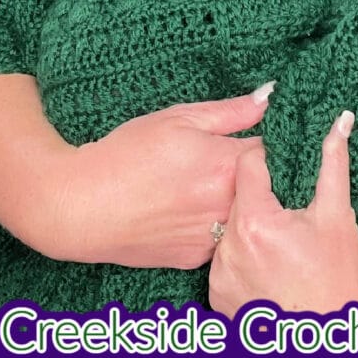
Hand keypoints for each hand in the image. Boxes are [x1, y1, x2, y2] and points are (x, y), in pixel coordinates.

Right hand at [37, 84, 274, 267]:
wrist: (81, 206)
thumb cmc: (126, 155)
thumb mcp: (178, 119)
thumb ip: (230, 111)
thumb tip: (269, 97)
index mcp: (228, 165)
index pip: (276, 151)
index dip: (274, 141)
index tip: (269, 135)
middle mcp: (228, 206)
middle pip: (267, 188)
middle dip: (262, 174)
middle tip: (237, 160)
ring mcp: (213, 238)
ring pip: (245, 216)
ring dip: (241, 203)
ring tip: (210, 186)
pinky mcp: (196, 259)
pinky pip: (221, 239)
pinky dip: (217, 226)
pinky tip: (193, 211)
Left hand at [208, 111, 357, 315]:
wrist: (336, 348)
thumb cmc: (341, 283)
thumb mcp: (338, 218)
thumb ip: (333, 164)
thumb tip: (341, 121)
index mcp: (254, 221)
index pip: (248, 165)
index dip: (269, 162)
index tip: (286, 171)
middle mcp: (227, 248)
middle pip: (239, 200)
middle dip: (264, 200)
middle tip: (292, 213)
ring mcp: (219, 277)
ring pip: (231, 232)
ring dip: (253, 231)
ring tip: (285, 247)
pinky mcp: (218, 301)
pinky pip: (226, 264)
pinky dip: (245, 261)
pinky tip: (271, 270)